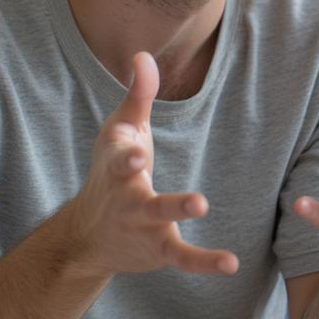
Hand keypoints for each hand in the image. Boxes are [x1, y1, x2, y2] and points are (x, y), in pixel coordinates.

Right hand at [66, 53, 238, 276]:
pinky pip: (182, 257)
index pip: (120, 158)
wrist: (87, 234)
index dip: (127, 155)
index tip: (136, 153)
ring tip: (206, 209)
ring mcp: (143, 226)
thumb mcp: (121, 132)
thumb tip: (144, 54)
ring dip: (183, 220)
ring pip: (164, 226)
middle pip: (146, 201)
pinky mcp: (158, 248)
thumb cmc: (111, 170)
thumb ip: (139, 96)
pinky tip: (231, 264)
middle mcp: (127, 199)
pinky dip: (204, 262)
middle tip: (195, 201)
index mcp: (118, 166)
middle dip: (168, 202)